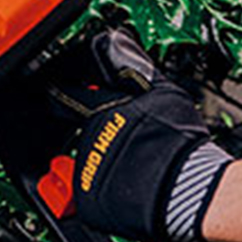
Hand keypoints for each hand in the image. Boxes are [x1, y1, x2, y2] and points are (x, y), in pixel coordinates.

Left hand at [64, 30, 232, 241]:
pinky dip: (106, 195)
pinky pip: (90, 196)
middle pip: (86, 134)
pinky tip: (130, 191)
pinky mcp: (88, 201)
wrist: (188, 189)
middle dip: (99, 137)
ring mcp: (87, 170)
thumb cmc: (181, 144)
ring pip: (90, 165)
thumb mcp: (164, 94)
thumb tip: (120, 41)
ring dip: (106, 166)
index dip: (63, 93)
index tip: (54, 94)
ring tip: (138, 172)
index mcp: (104, 111)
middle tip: (127, 146)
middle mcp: (90, 139)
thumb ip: (136, 70)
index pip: (71, 97)